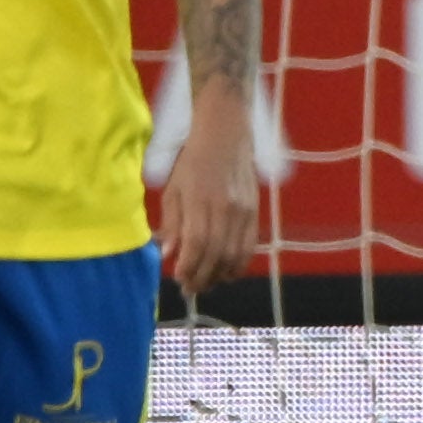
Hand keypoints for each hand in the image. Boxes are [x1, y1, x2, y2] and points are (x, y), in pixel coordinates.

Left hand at [161, 106, 261, 292]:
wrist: (226, 133)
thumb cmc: (193, 160)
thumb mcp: (173, 189)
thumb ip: (171, 223)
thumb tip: (166, 253)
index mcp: (201, 199)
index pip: (197, 243)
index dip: (188, 266)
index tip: (177, 278)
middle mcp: (226, 207)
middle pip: (217, 253)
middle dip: (202, 277)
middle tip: (189, 288)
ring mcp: (244, 209)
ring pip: (236, 254)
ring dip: (220, 274)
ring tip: (207, 283)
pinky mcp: (255, 210)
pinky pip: (250, 245)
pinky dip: (239, 263)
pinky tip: (227, 271)